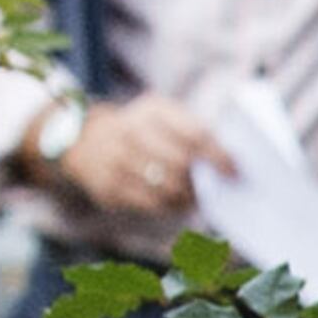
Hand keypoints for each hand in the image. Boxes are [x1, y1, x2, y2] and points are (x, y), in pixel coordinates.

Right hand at [14, 91, 232, 247]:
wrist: (83, 140)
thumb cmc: (140, 130)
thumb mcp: (160, 116)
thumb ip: (192, 131)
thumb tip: (229, 163)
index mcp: (151, 111)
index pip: (193, 134)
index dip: (218, 155)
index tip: (234, 171)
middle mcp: (130, 132)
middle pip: (181, 163)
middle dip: (203, 178)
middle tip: (217, 187)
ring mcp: (117, 160)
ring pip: (168, 187)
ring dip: (189, 195)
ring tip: (196, 195)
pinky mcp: (109, 187)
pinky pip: (151, 204)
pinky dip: (171, 206)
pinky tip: (177, 202)